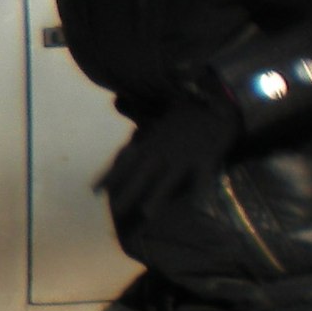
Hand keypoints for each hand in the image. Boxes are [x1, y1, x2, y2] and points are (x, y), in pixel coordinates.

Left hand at [96, 99, 239, 220]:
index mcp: (151, 142)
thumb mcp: (159, 116)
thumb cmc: (188, 110)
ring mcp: (184, 155)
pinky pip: (204, 175)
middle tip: (114, 210)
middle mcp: (163, 151)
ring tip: (147, 213)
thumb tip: (118, 107)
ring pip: (169, 179)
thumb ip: (142, 122)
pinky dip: (202, 188)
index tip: (93, 190)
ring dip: (158, 195)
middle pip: (142, 174)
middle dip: (128, 191)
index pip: (125, 161)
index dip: (109, 175)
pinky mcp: (207, 157)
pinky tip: (199, 203)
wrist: (218, 97)